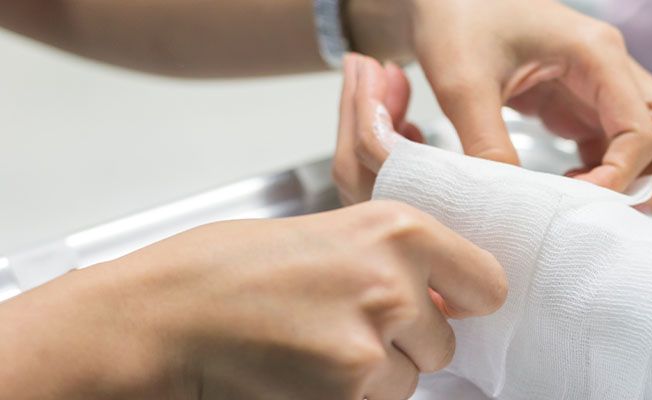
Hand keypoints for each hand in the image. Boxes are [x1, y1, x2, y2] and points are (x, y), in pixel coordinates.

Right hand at [0, 202, 505, 399]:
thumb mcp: (329, 233)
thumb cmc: (225, 270)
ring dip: (374, 375)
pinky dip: (346, 397)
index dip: (464, 299)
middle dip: (406, 343)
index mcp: (399, 231)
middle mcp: (396, 286)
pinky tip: (301, 372)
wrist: (161, 317)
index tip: (449, 304)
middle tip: (344, 324)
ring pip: (408, 382)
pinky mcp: (346, 395)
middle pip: (444, 342)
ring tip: (312, 346)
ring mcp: (372, 347)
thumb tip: (439, 290)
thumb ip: (393, 258)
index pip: (488, 283)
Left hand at [346, 0, 651, 212]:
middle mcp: (615, 71)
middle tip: (625, 216)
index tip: (575, 202)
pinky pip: (622, 151)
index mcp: (598, 54)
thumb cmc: (456, 22)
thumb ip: (485, 141)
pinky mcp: (586, 109)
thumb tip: (510, 201)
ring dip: (643, 183)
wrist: (442, 2)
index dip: (618, 176)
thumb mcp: (461, 82)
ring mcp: (606, 91)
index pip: (642, 130)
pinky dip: (610, 179)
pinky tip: (567, 192)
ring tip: (593, 209)